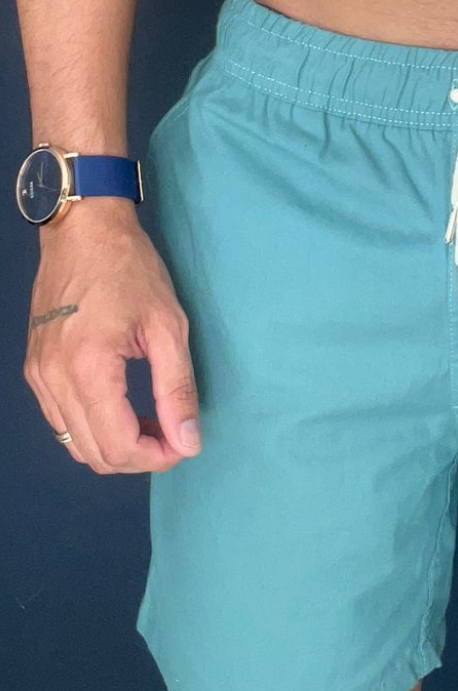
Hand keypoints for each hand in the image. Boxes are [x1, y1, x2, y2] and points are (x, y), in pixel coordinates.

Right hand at [23, 197, 201, 473]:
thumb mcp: (169, 328)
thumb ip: (178, 390)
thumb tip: (189, 443)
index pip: (119, 446)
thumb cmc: (131, 271)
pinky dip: (96, 430)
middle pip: (95, 455)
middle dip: (141, 457)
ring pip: (76, 444)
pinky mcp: (35, 370)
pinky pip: (63, 422)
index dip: (158, 458)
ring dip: (118, 447)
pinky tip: (127, 410)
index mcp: (88, 369)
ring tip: (155, 422)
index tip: (185, 444)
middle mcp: (53, 380)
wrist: (83, 231)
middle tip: (175, 435)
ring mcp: (38, 376)